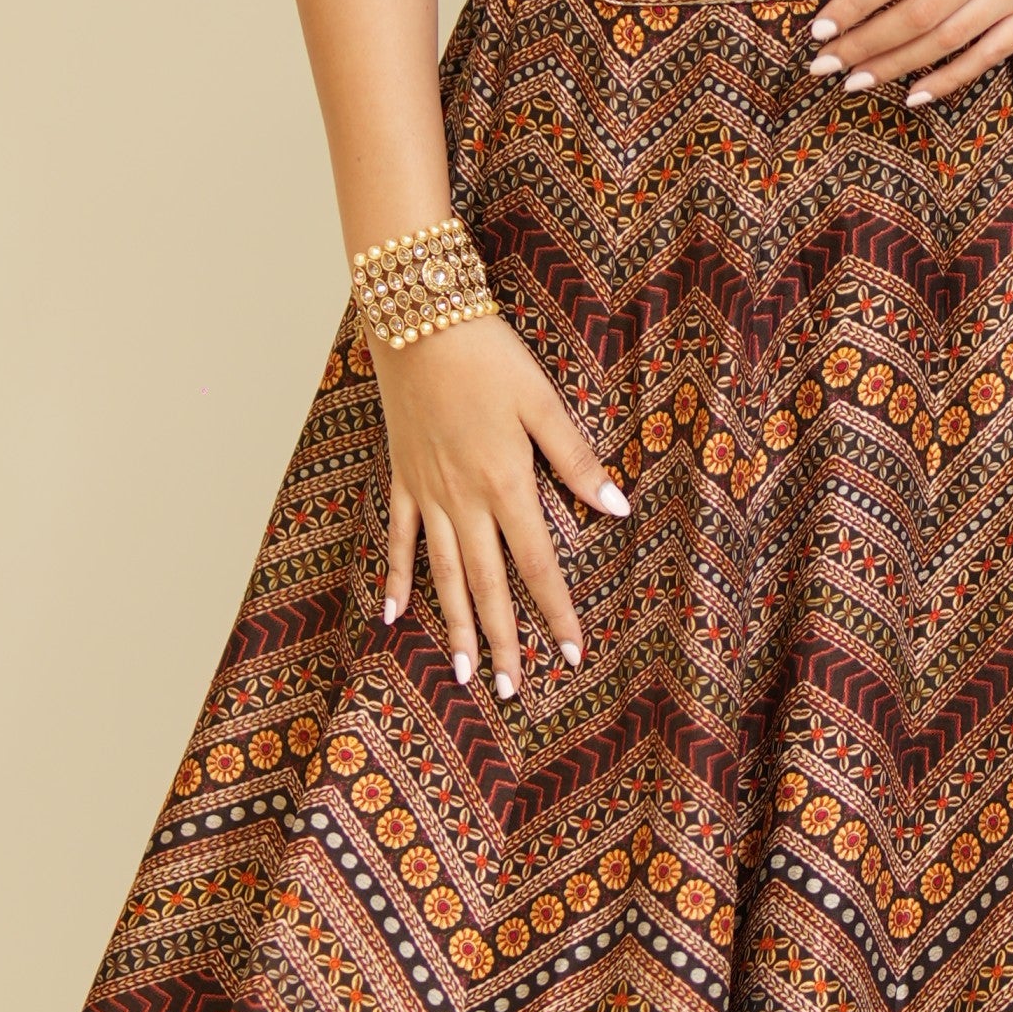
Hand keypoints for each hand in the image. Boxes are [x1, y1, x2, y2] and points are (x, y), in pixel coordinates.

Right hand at [374, 317, 625, 700]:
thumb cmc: (488, 356)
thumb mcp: (543, 402)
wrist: (417, 321)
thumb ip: (577, 460)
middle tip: (513, 691)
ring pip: (444, 575)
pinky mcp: (402, 478)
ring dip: (454, 626)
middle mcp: (464, 501)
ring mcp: (427, 494)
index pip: (537, 565)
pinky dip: (397, 577)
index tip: (570, 654)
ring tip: (465, 672)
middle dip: (503, 640)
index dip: (554, 612)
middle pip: (487, 585)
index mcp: (506, 484)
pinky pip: (399, 539)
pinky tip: (394, 614)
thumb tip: (618, 508)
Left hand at [807, 0, 1012, 104]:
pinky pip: (988, 55)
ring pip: (947, 40)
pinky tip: (914, 93)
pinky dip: (949, 79)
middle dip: (865, 43)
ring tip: (856, 81)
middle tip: (825, 65)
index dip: (854, 5)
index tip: (819, 28)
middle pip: (917, 13)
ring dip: (895, 66)